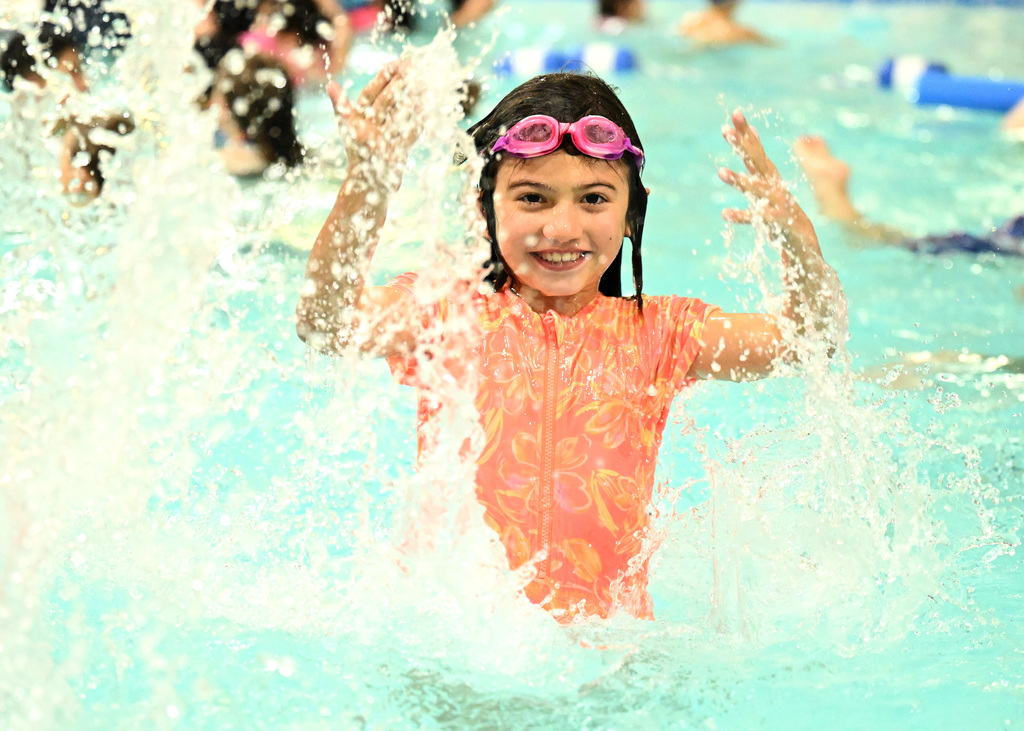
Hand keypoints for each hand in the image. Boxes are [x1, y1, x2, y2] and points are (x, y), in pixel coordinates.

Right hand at [328, 60, 420, 183]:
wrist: (365, 186)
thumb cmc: (358, 151)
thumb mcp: (346, 130)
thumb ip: (340, 106)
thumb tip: (331, 84)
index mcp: (354, 122)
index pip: (369, 94)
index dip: (383, 77)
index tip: (397, 62)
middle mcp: (367, 131)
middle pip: (385, 102)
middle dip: (399, 82)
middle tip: (413, 65)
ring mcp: (382, 144)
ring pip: (400, 116)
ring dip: (413, 98)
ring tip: (424, 81)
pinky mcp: (396, 155)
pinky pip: (410, 133)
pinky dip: (419, 119)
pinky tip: (428, 106)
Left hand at [718, 109, 815, 246]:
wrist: (803, 242)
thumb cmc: (780, 211)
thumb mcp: (767, 183)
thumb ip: (756, 162)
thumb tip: (750, 133)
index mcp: (769, 177)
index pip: (756, 151)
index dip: (746, 133)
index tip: (735, 114)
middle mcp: (774, 185)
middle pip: (757, 161)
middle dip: (742, 144)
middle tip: (726, 130)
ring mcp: (778, 202)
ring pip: (756, 188)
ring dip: (739, 180)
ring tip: (720, 172)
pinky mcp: (778, 221)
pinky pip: (757, 218)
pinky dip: (741, 216)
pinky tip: (725, 214)